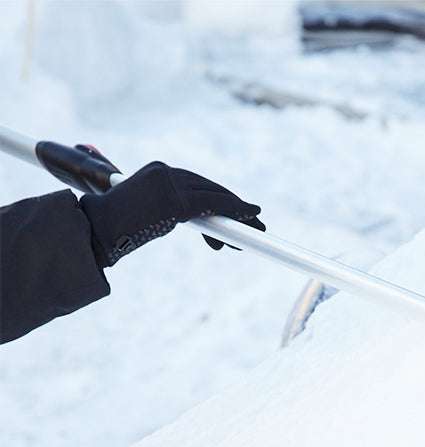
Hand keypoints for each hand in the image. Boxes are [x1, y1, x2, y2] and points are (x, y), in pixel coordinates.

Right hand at [79, 161, 264, 267]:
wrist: (99, 230)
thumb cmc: (118, 228)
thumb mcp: (148, 214)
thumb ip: (170, 211)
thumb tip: (196, 221)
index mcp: (158, 171)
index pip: (197, 183)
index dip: (220, 201)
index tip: (236, 215)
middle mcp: (166, 172)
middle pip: (209, 188)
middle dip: (234, 208)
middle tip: (257, 224)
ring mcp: (171, 184)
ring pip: (215, 195)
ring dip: (240, 214)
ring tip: (258, 228)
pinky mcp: (176, 200)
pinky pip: (214, 204)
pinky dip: (236, 210)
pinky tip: (251, 216)